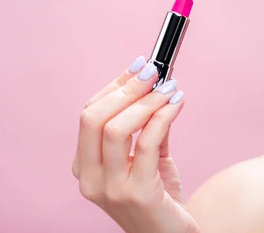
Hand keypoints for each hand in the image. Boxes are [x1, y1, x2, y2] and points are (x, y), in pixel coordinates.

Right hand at [72, 55, 198, 232]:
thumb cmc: (158, 196)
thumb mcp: (147, 158)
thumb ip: (146, 125)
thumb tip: (155, 84)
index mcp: (85, 166)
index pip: (89, 115)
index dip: (115, 86)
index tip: (139, 67)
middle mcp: (90, 179)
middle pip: (95, 118)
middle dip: (127, 89)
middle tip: (153, 73)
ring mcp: (111, 188)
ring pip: (117, 129)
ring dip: (147, 101)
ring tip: (169, 88)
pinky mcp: (138, 193)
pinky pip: (148, 142)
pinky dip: (164, 116)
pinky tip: (177, 103)